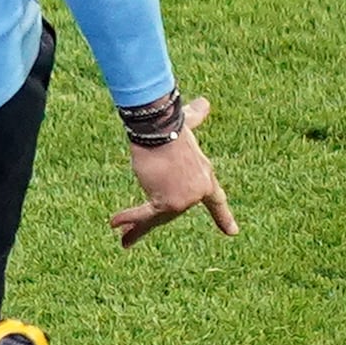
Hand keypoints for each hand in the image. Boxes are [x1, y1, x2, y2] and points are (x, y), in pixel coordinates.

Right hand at [113, 97, 233, 247]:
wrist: (161, 131)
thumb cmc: (172, 125)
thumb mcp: (187, 124)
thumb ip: (196, 117)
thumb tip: (203, 103)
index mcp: (205, 177)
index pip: (216, 201)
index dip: (224, 218)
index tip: (232, 232)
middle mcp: (197, 193)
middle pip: (171, 214)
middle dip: (148, 226)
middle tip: (130, 239)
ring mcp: (184, 200)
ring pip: (157, 219)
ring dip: (136, 230)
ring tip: (123, 241)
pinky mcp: (167, 203)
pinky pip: (145, 215)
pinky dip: (129, 218)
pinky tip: (113, 223)